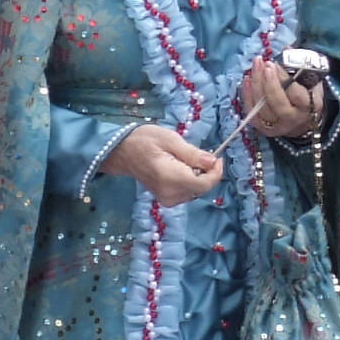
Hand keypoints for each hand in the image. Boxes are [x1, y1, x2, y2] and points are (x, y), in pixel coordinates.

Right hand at [109, 125, 225, 203]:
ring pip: (196, 191)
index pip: (204, 185)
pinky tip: (180, 169)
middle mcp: (170, 194)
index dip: (216, 173)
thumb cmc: (144, 140)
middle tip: (200, 154)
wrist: (122, 152)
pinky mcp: (165, 200)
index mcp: (171, 178)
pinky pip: (187, 192)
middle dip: (206, 172)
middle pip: (201, 189)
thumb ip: (193, 154)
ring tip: (185, 160)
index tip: (217, 158)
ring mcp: (166, 199)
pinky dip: (190, 181)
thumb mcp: (171, 139)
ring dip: (198, 176)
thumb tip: (212, 162)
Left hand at [240, 60, 327, 140]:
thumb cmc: (308, 95)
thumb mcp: (312, 81)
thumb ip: (301, 66)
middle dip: (268, 82)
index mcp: (309, 107)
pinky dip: (246, 96)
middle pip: (277, 103)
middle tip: (264, 63)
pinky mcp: (262, 128)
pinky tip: (246, 80)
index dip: (283, 79)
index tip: (275, 63)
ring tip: (256, 65)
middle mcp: (292, 119)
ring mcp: (276, 126)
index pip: (295, 94)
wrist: (302, 120)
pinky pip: (251, 113)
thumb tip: (287, 50)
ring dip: (256, 84)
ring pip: (262, 107)